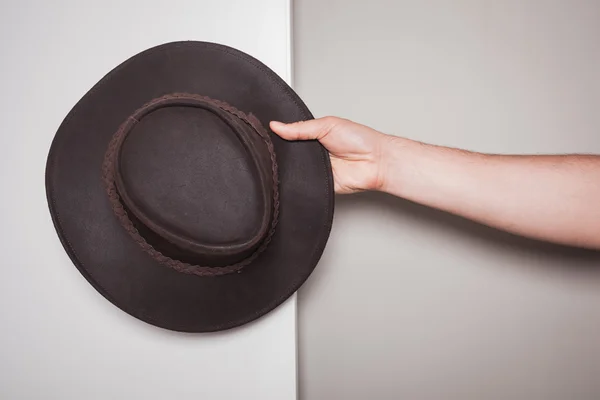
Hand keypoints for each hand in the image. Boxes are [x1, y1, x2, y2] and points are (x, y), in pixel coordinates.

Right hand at [270, 117, 395, 193]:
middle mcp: (312, 153)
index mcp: (313, 136)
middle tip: (273, 145)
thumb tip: (276, 126)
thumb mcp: (327, 125)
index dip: (279, 134)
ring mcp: (314, 169)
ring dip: (290, 165)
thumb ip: (300, 128)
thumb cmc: (360, 139)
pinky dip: (298, 179)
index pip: (289, 135)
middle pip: (288, 153)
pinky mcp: (317, 184)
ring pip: (292, 169)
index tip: (265, 131)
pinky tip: (297, 173)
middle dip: (282, 150)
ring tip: (290, 158)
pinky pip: (302, 183)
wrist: (375, 161)